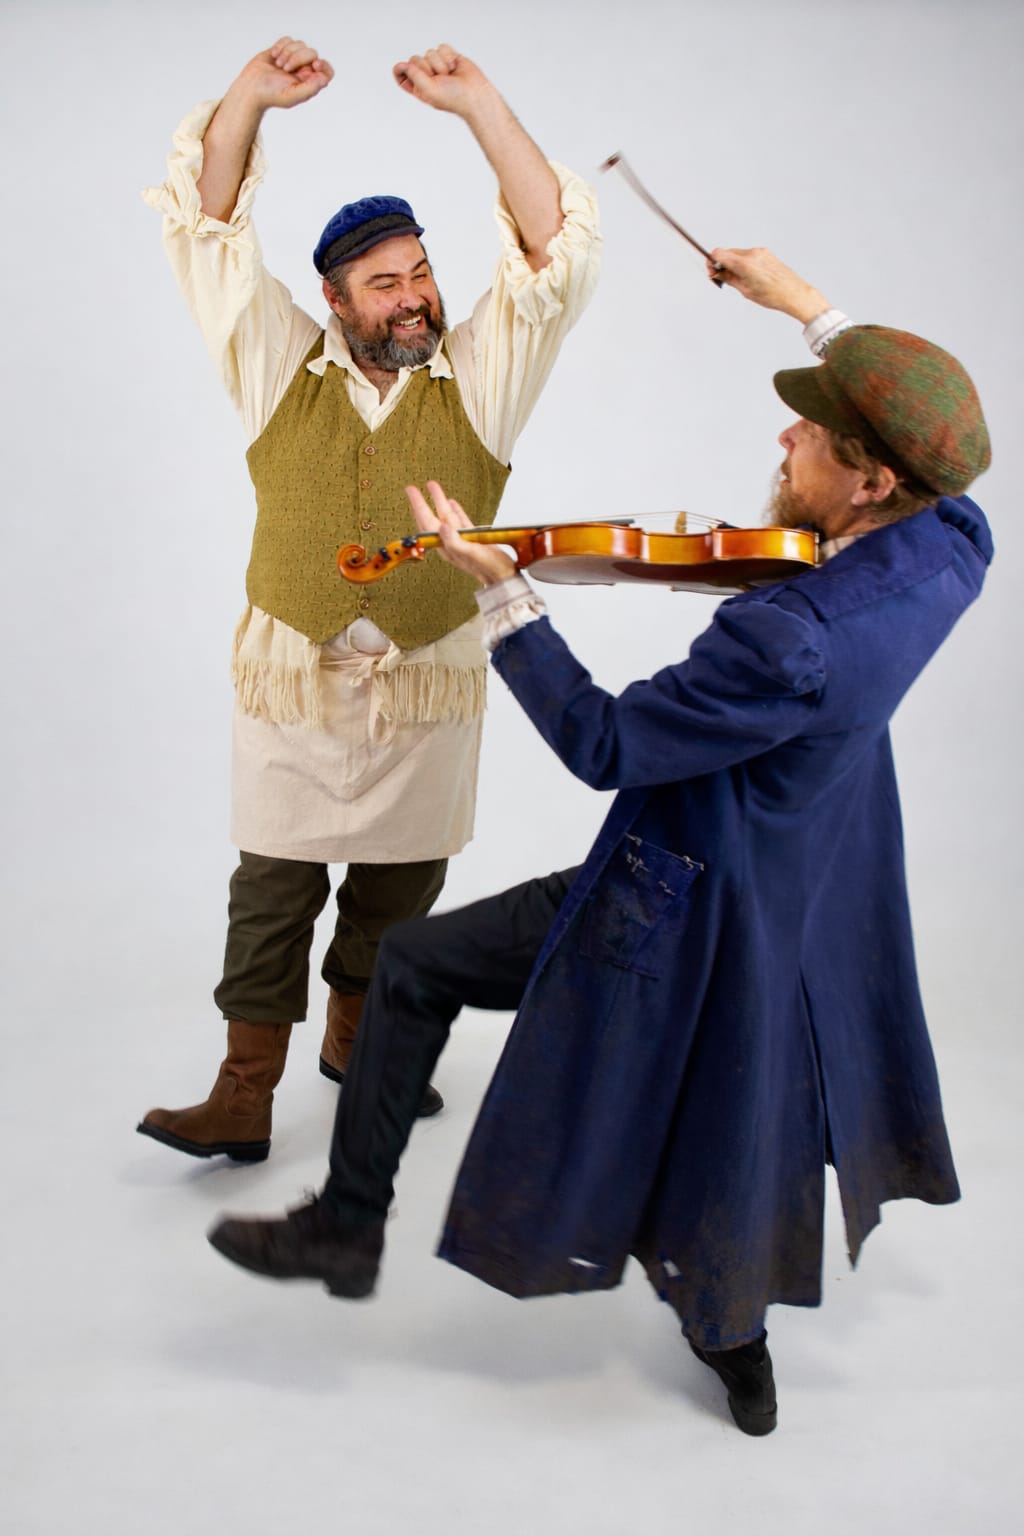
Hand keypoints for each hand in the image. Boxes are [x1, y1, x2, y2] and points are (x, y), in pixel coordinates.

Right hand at [233, 36, 333, 110]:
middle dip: (298, 58)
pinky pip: (288, 39)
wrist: (251, 87)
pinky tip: (273, 56)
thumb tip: (324, 78)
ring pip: (300, 44)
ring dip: (287, 53)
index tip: (315, 65)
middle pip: (312, 53)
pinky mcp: (282, 49)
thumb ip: (310, 89)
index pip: (327, 71)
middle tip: (285, 69)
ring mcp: (293, 59)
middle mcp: (304, 70)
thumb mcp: (292, 96)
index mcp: (310, 83)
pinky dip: (281, 46)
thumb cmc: (271, 95)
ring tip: (278, 65)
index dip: (324, 65)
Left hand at [392, 45, 491, 117]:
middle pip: (414, 59)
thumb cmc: (453, 98)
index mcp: (417, 86)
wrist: (475, 94)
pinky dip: (448, 56)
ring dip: (440, 64)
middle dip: (426, 67)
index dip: (401, 69)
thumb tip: (401, 64)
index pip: (401, 73)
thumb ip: (414, 76)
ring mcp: (437, 65)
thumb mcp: (428, 90)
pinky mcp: (448, 56)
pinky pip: (442, 47)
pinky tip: (454, 67)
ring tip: (449, 75)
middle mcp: (426, 75)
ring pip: (429, 52)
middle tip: (438, 79)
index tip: (404, 69)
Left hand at [405, 482, 517, 585]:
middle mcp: (451, 542)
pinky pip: (461, 521)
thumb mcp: (472, 554)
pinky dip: (456, 511)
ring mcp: (461, 539)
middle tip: (412, 489)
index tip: (411, 492)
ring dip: (439, 502)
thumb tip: (442, 527)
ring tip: (432, 487)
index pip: (428, 523)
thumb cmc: (489, 568)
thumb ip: (455, 542)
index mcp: (447, 546)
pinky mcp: (473, 539)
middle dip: (422, 503)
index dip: (418, 506)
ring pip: (446, 516)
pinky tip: (452, 502)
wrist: (503, 578)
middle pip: (433, 518)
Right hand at [707, 247, 829, 323]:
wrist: (793, 293)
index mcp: (744, 263)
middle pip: (727, 252)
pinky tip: (745, 275)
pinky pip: (748, 255)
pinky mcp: (765, 253)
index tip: (711, 270)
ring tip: (735, 279)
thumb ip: (729, 278)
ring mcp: (760, 252)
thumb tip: (718, 273)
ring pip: (737, 254)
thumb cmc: (773, 295)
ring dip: (732, 263)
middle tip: (720, 277)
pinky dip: (742, 262)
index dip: (711, 262)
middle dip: (721, 263)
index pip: (719, 254)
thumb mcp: (745, 290)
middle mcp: (752, 254)